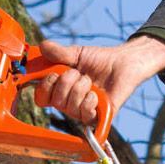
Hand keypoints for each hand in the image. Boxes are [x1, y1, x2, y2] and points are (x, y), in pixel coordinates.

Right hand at [33, 36, 164, 125]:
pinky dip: (90, 100)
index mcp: (60, 89)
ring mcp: (82, 111)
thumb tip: (42, 46)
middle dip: (67, 82)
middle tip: (79, 73)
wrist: (123, 63)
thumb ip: (58, 52)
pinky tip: (97, 93)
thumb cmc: (99, 60)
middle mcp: (68, 103)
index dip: (44, 87)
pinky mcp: (97, 116)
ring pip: (70, 107)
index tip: (53, 74)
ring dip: (81, 88)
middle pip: (55, 102)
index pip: (41, 98)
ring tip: (91, 81)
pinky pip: (85, 114)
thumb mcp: (76, 54)